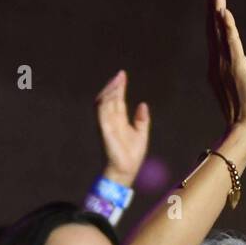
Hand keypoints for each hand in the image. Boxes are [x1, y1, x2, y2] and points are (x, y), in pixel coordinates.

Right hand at [96, 70, 150, 185]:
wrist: (127, 169)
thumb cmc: (132, 155)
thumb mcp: (141, 133)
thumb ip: (142, 119)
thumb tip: (143, 104)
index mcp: (119, 120)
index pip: (117, 99)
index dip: (119, 87)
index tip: (123, 75)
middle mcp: (111, 120)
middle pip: (110, 98)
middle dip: (114, 86)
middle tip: (120, 75)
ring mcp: (106, 124)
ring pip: (104, 102)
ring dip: (109, 91)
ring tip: (117, 82)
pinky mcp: (104, 130)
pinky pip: (102, 113)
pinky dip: (105, 103)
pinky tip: (111, 95)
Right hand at [205, 0, 245, 132]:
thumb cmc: (244, 116)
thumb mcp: (236, 93)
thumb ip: (232, 82)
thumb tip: (234, 78)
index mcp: (216, 68)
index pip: (214, 37)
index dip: (212, 18)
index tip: (213, 1)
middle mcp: (217, 64)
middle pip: (213, 30)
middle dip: (212, 7)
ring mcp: (225, 65)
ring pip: (220, 32)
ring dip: (218, 10)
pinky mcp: (237, 67)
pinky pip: (231, 43)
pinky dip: (228, 28)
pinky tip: (225, 13)